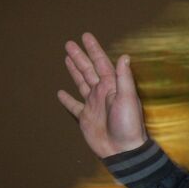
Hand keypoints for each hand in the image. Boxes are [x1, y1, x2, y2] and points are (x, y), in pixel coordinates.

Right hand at [57, 32, 146, 157]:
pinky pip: (74, 106)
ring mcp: (93, 105)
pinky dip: (67, 100)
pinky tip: (60, 93)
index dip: (94, 50)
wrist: (123, 151)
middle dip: (80, 57)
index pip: (101, 63)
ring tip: (67, 58)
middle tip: (69, 43)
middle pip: (88, 70)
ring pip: (81, 83)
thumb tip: (125, 56)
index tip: (86, 36)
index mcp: (112, 86)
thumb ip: (124, 78)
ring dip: (74, 71)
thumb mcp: (127, 98)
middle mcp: (102, 93)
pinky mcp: (86, 118)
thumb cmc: (128, 125)